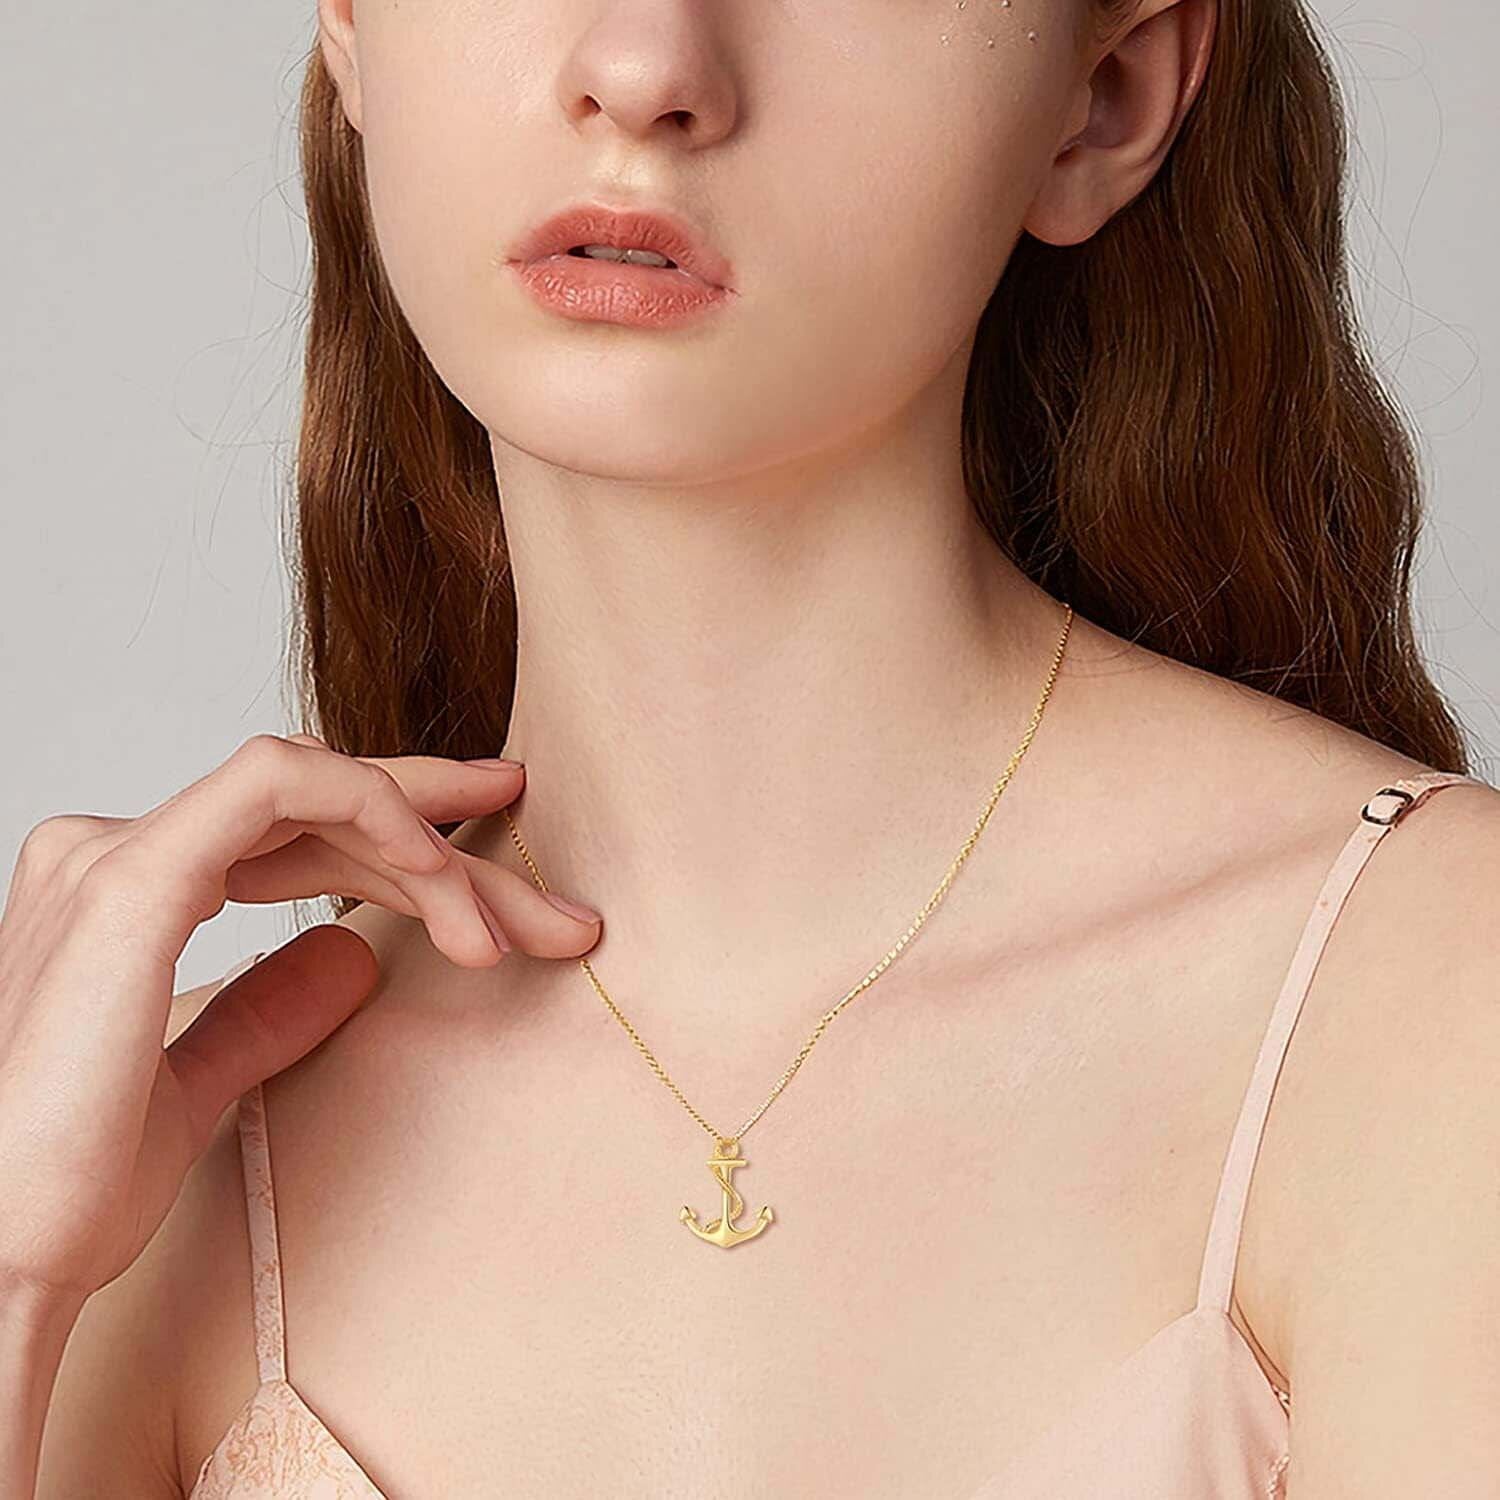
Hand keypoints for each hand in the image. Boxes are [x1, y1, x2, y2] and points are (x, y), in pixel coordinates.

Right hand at [0, 733, 599, 1317]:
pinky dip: (374, 812)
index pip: (293, 836)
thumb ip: (266, 1012)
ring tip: (502, 934)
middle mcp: (117, 851)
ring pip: (318, 788)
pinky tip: (437, 871)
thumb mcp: (201, 1085)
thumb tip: (353, 956)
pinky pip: (279, 785)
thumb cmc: (68, 1187)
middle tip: (548, 909)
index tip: (492, 858)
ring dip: (430, 848)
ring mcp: (120, 852)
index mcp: (128, 892)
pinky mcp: (134, 875)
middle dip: (446, 847)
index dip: (401, 837)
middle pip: (321, 812)